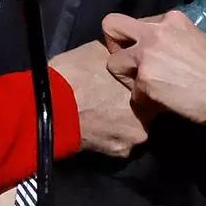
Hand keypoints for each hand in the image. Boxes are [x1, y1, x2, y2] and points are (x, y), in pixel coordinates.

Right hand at [49, 39, 147, 157]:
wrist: (51, 107)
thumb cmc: (75, 75)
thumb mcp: (100, 52)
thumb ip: (118, 59)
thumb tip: (121, 55)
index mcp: (146, 89)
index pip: (154, 89)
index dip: (141, 85)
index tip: (128, 82)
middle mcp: (147, 117)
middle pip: (147, 110)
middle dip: (133, 105)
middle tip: (114, 98)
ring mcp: (133, 138)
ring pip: (133, 128)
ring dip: (122, 122)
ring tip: (103, 112)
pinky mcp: (118, 153)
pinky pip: (119, 142)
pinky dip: (110, 136)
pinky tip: (96, 126)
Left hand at [103, 11, 205, 124]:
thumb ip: (197, 39)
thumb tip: (203, 48)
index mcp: (172, 20)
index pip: (140, 22)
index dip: (143, 40)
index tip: (153, 55)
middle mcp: (154, 32)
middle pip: (112, 26)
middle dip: (115, 44)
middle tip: (127, 63)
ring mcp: (146, 56)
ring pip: (114, 63)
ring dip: (127, 77)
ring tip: (145, 89)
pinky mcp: (144, 81)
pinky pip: (133, 94)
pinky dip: (146, 102)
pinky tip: (161, 105)